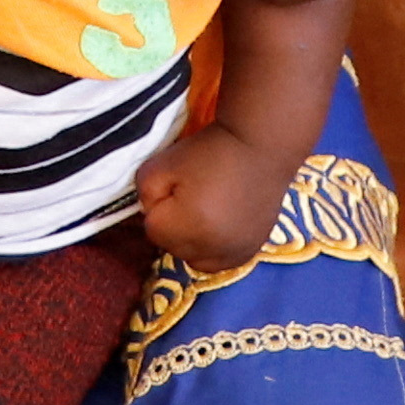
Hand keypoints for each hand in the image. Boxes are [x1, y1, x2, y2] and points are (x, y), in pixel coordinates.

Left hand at [133, 105, 309, 267]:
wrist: (259, 145)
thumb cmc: (208, 151)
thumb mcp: (160, 164)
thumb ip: (145, 195)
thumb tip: (151, 215)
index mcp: (190, 227)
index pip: (153, 230)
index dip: (159, 205)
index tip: (175, 184)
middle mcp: (214, 249)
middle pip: (173, 247)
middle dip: (173, 225)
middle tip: (190, 194)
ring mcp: (235, 254)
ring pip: (195, 258)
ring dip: (192, 240)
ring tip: (203, 211)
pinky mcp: (250, 252)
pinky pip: (220, 260)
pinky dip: (214, 246)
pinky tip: (219, 223)